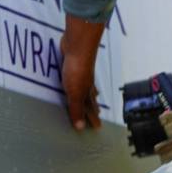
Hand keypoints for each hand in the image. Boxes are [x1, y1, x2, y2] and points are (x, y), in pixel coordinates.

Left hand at [60, 15, 105, 130]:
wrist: (78, 45)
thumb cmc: (77, 68)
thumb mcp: (74, 93)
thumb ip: (76, 109)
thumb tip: (80, 127)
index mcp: (87, 92)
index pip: (90, 109)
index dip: (92, 118)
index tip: (97, 127)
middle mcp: (86, 84)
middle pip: (91, 98)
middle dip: (93, 107)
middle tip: (97, 113)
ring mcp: (82, 73)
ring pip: (87, 86)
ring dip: (89, 94)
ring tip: (92, 97)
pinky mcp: (74, 64)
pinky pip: (77, 76)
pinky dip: (79, 80)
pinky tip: (75, 76)